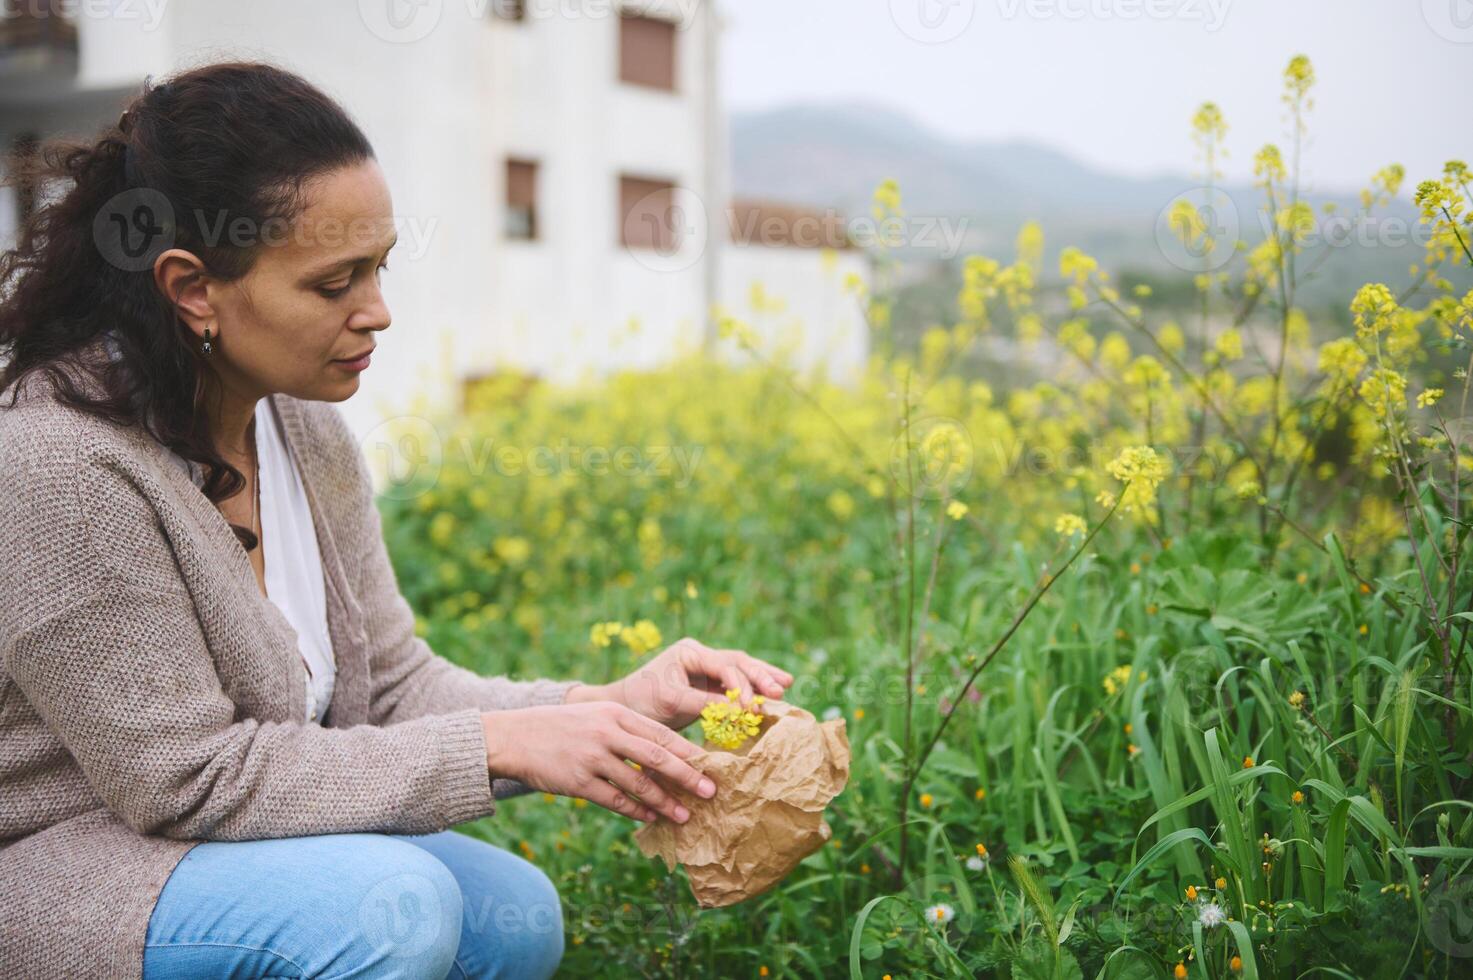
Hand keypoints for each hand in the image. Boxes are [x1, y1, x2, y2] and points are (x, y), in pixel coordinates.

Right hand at [481, 701, 716, 824]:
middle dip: (688, 777)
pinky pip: (615, 800)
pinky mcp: (578, 782)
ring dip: (664, 802)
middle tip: (709, 792)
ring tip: (683, 816)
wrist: (514, 736)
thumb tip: (665, 755)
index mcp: (617, 713)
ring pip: (639, 784)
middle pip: (658, 757)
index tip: (710, 766)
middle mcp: (608, 733)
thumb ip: (627, 731)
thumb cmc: (562, 727)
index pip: (662, 734)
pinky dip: (636, 811)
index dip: (689, 752)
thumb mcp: (596, 716)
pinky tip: (650, 818)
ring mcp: (593, 758)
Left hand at [573, 636, 794, 729]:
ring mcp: (706, 671)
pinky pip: (736, 687)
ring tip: (786, 685)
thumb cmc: (641, 700)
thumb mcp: (670, 701)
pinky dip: (753, 692)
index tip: (749, 707)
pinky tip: (772, 694)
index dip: (740, 685)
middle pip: (738, 662)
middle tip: (779, 690)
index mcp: (690, 652)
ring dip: (763, 679)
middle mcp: (701, 657)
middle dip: (760, 676)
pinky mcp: (709, 687)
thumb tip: (738, 710)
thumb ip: (703, 703)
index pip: (724, 664)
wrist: (624, 709)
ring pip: (742, 671)